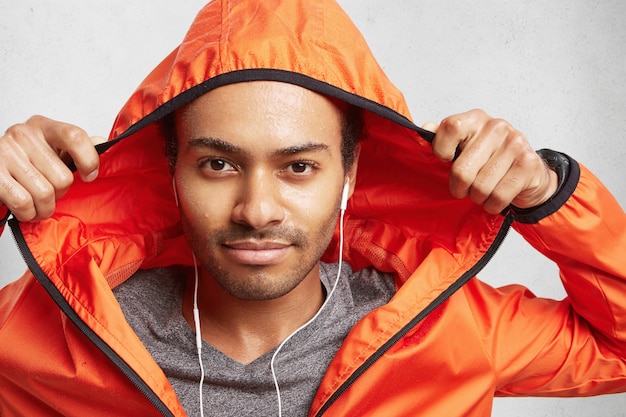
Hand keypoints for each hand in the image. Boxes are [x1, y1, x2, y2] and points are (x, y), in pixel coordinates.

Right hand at [0, 116, 104, 221]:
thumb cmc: (27, 161)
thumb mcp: (54, 150)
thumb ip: (79, 148)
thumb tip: (101, 143)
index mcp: (44, 127)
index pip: (75, 137)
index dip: (88, 160)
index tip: (89, 176)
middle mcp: (23, 135)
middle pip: (63, 177)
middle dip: (60, 194)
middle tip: (51, 193)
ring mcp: (6, 153)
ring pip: (45, 193)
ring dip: (45, 208)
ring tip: (40, 205)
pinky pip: (23, 202)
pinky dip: (28, 213)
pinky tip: (27, 209)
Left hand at [424, 109, 557, 213]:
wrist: (529, 174)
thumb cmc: (490, 160)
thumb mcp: (464, 146)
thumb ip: (443, 138)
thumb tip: (426, 128)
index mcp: (475, 119)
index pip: (450, 128)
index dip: (441, 150)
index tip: (445, 161)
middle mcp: (496, 127)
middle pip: (461, 169)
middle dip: (459, 187)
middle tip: (463, 189)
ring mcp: (515, 144)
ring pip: (480, 187)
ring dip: (477, 198)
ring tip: (481, 193)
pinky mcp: (527, 164)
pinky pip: (498, 196)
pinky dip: (492, 205)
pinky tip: (494, 199)